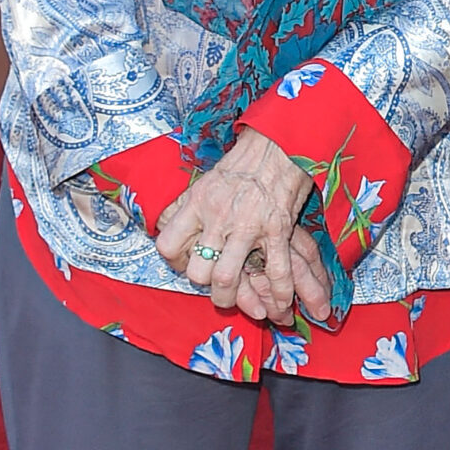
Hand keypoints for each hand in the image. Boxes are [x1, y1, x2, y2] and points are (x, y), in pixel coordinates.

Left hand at [155, 129, 333, 325]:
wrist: (280, 143)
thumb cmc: (243, 162)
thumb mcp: (205, 180)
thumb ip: (188, 206)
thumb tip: (168, 225)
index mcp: (197, 203)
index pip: (168, 246)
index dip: (174, 262)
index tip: (185, 263)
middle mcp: (217, 217)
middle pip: (197, 271)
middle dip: (203, 287)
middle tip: (212, 286)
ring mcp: (248, 226)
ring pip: (226, 279)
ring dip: (231, 298)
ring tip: (236, 302)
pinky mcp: (277, 230)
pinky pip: (276, 272)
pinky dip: (279, 295)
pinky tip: (281, 306)